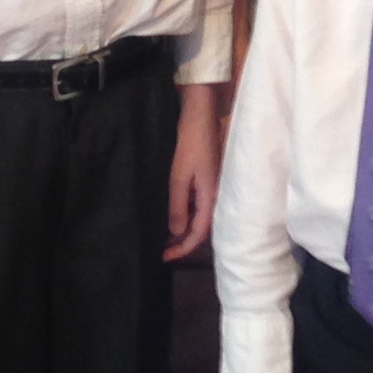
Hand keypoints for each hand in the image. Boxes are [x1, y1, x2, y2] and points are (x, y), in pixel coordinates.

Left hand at [164, 82, 223, 262]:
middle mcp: (212, 195)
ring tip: (162, 237)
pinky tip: (169, 214)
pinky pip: (193, 203)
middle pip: (199, 227)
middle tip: (160, 251)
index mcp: (210, 197)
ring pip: (196, 216)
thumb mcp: (179, 176)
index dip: (182, 248)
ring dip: (180, 229)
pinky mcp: (202, 179)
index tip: (164, 257)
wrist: (199, 116)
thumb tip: (176, 233)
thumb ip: (178, 205)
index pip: (198, 233)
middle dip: (181, 242)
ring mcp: (208, 187)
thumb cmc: (190, 144)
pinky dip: (181, 213)